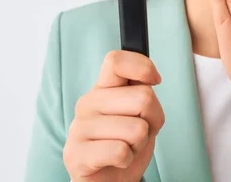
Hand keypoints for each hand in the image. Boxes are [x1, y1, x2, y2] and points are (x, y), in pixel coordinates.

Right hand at [63, 50, 164, 181]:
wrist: (110, 180)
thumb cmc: (127, 143)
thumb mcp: (142, 113)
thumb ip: (142, 93)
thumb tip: (150, 79)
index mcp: (103, 88)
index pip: (117, 60)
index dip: (143, 67)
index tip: (155, 81)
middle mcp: (87, 103)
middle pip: (143, 98)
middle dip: (151, 120)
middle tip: (138, 132)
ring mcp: (78, 128)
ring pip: (136, 128)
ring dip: (139, 144)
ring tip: (126, 147)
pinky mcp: (75, 155)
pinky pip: (120, 151)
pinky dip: (127, 159)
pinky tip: (116, 160)